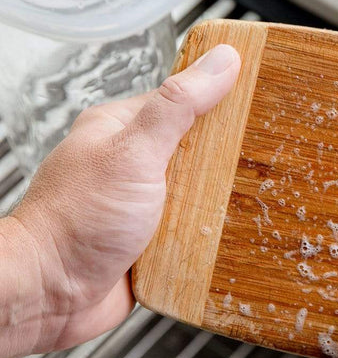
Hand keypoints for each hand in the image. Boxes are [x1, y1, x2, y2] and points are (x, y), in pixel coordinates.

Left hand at [0, 44, 240, 357]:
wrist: (50, 296)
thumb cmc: (75, 222)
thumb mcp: (134, 152)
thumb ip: (178, 106)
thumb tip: (222, 61)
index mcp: (125, 130)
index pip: (186, 101)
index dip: (224, 101)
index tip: (263, 100)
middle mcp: (134, 165)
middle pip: (199, 151)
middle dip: (229, 158)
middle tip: (268, 158)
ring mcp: (145, 205)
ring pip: (201, 195)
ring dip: (224, 202)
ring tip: (260, 198)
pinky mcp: (155, 243)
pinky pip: (196, 232)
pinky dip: (214, 235)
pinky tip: (236, 234)